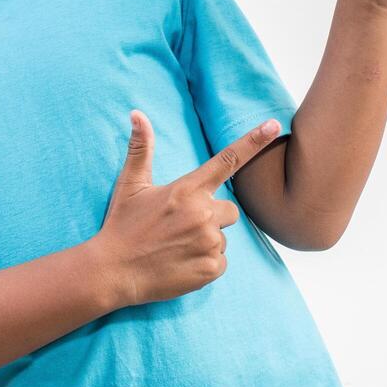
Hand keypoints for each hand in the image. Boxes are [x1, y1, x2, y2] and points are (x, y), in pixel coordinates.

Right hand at [90, 111, 281, 307]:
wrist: (113, 272)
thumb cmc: (122, 225)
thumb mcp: (130, 184)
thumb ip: (141, 148)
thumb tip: (137, 113)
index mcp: (187, 189)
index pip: (227, 159)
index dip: (253, 141)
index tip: (274, 125)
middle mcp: (203, 214)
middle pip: (229, 210)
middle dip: (212, 216)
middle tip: (181, 227)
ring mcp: (208, 242)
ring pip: (223, 238)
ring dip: (206, 241)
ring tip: (176, 247)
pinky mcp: (210, 269)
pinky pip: (221, 262)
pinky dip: (205, 263)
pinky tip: (181, 263)